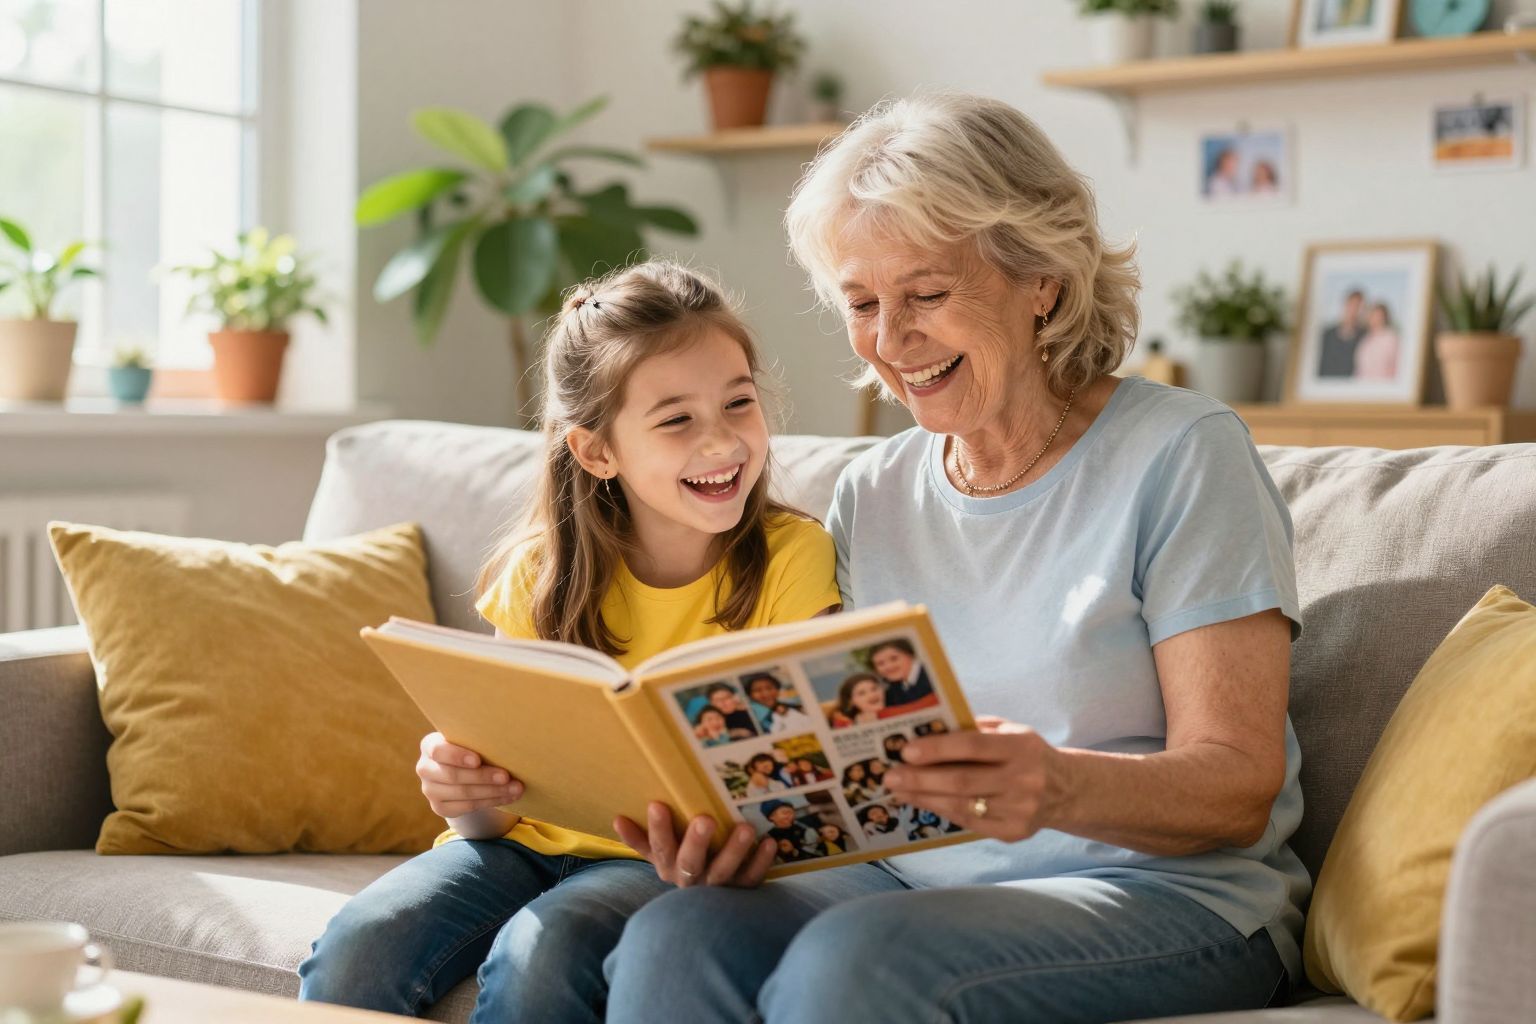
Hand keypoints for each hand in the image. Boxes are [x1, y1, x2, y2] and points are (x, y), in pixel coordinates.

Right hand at [415, 731, 522, 817]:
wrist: (464, 771)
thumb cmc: (472, 747)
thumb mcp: (471, 740)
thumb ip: (479, 739)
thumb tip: (507, 739)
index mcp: (430, 745)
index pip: (438, 751)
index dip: (457, 756)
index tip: (477, 760)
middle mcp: (425, 768)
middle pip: (454, 776)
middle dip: (483, 777)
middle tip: (506, 776)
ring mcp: (430, 790)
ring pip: (463, 793)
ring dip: (493, 792)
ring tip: (516, 788)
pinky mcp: (440, 807)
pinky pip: (467, 807)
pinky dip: (491, 801)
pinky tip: (508, 796)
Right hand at [614, 802, 776, 888]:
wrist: (705, 912)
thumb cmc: (682, 866)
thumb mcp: (659, 856)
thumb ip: (640, 840)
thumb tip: (616, 818)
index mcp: (668, 867)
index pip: (660, 849)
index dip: (657, 829)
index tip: (657, 804)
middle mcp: (691, 881)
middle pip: (691, 863)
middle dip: (696, 842)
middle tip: (706, 819)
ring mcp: (717, 888)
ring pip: (725, 873)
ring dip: (735, 850)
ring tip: (746, 828)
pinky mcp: (741, 892)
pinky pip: (752, 879)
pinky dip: (761, 862)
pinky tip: (769, 842)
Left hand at [883, 716, 1053, 842]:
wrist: (1067, 789)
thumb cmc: (1026, 753)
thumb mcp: (1010, 731)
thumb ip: (975, 728)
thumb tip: (927, 729)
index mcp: (1022, 746)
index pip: (973, 746)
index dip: (938, 749)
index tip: (906, 750)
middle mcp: (1023, 779)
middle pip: (962, 781)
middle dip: (921, 779)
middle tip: (891, 776)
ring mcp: (1020, 810)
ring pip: (962, 805)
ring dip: (925, 798)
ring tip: (899, 790)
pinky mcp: (1014, 832)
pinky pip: (970, 822)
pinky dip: (942, 811)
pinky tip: (923, 802)